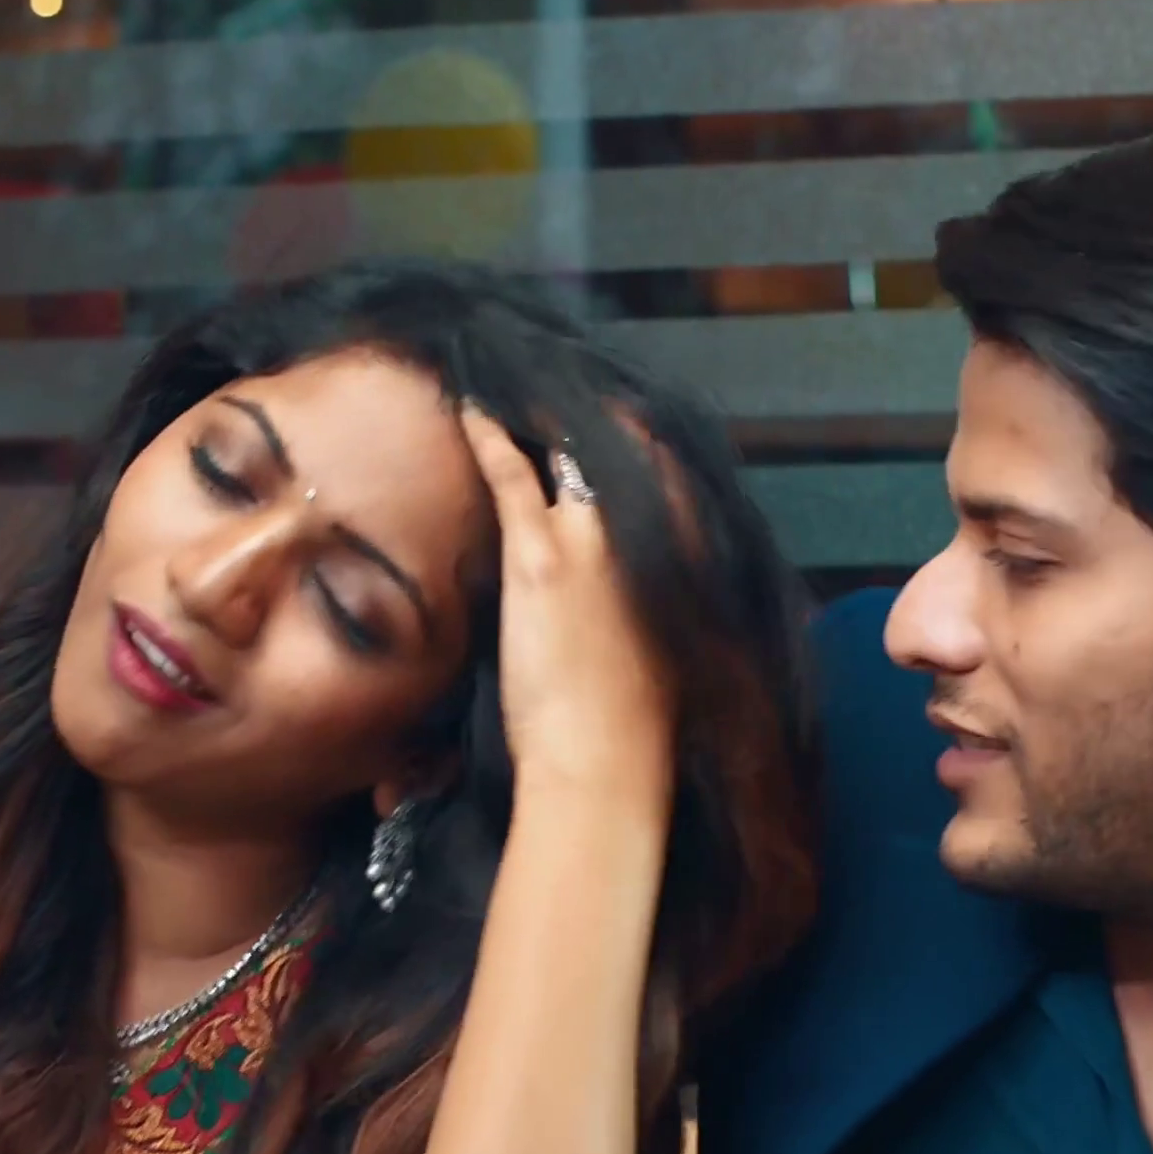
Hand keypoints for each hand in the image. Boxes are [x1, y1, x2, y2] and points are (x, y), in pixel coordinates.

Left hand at [457, 403, 678, 810]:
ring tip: (516, 390)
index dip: (638, 445)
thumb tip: (627, 598)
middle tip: (557, 393)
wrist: (607, 764)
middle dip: (594, 419)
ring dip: (542, 420)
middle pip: (623, 452)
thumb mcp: (661, 654)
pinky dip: (491, 439)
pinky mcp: (542, 555)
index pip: (665, 478)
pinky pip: (513, 476)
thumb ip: (647, 609)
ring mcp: (593, 539)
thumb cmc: (633, 728)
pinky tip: (471, 410)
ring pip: (569, 452)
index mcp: (680, 563)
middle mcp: (645, 537)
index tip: (614, 424)